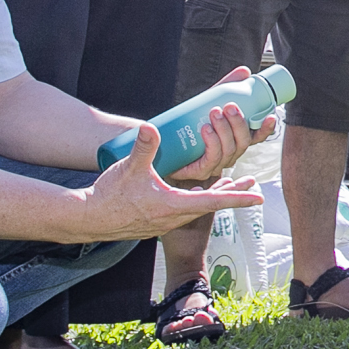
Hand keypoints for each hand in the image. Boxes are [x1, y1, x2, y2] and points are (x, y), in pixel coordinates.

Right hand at [89, 127, 262, 234]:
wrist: (90, 219)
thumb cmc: (110, 196)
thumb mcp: (129, 169)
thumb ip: (143, 147)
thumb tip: (151, 127)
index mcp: (173, 205)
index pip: (213, 201)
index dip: (237, 198)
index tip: (258, 198)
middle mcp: (175, 216)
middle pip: (212, 205)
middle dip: (234, 196)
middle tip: (254, 191)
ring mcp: (167, 221)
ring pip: (200, 208)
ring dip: (218, 197)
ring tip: (236, 188)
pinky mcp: (159, 220)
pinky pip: (187, 210)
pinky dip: (199, 201)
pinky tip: (200, 193)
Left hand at [167, 70, 277, 186]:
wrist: (159, 143)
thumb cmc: (186, 124)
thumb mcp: (206, 103)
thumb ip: (225, 88)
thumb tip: (244, 71)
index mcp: (233, 141)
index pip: (255, 137)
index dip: (265, 129)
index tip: (271, 115)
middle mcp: (228, 154)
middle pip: (243, 143)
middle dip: (239, 124)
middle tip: (230, 106)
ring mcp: (215, 164)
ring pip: (229, 150)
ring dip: (224, 130)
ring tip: (214, 112)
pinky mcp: (199, 171)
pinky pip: (211, 160)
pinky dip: (212, 143)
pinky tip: (206, 129)